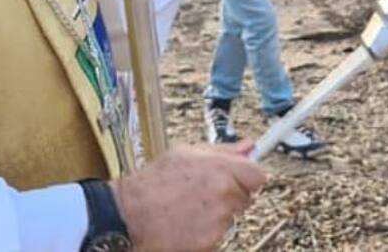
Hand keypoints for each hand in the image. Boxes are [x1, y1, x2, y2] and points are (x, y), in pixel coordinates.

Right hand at [113, 143, 265, 251]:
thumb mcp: (187, 153)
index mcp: (222, 169)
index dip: (247, 177)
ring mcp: (218, 221)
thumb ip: (223, 151)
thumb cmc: (154, 182)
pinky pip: (218, 237)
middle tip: (204, 194)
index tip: (237, 179)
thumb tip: (249, 146)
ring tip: (190, 209)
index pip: (258, 176)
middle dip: (231, 196)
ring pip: (231, 218)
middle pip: (246, 198)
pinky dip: (207, 234)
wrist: (129, 215)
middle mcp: (224, 194)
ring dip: (218, 215)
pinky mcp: (210, 243)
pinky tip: (187, 224)